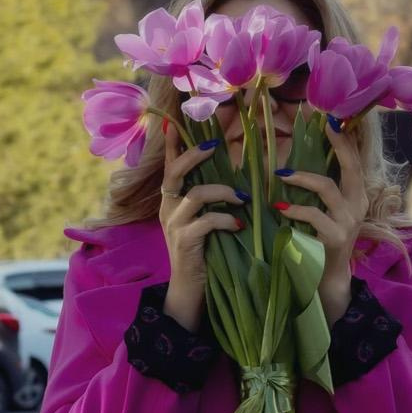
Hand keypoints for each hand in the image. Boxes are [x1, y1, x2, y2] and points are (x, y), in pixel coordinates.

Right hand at [160, 136, 244, 330]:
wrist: (189, 292)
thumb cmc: (204, 254)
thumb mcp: (204, 222)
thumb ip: (211, 202)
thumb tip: (236, 180)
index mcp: (172, 201)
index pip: (169, 166)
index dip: (171, 143)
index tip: (173, 120)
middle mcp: (168, 209)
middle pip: (174, 172)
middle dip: (194, 156)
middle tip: (215, 147)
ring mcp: (174, 225)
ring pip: (195, 195)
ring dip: (223, 192)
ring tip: (243, 199)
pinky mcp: (185, 242)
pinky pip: (206, 221)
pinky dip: (227, 220)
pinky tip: (240, 226)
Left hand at [275, 133, 364, 323]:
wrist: (327, 280)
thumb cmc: (321, 241)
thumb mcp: (327, 212)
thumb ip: (321, 190)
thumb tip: (300, 160)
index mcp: (357, 197)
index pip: (355, 162)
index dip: (346, 141)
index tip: (333, 119)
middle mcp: (357, 206)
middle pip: (351, 167)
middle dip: (339, 145)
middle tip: (323, 126)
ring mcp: (348, 222)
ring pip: (327, 188)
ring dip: (302, 178)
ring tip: (281, 176)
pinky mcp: (335, 238)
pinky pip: (313, 216)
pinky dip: (294, 210)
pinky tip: (279, 209)